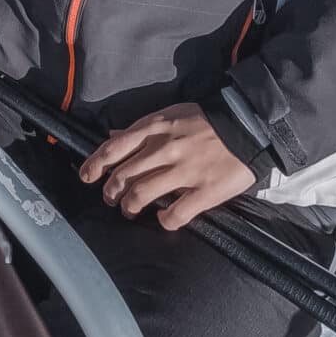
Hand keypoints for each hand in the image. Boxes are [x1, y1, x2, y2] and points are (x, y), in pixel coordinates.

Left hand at [79, 103, 262, 230]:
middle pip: (123, 176)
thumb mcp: (170, 115)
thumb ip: (142, 128)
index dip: (95, 165)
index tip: (87, 177)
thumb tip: (113, 134)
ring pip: (142, 195)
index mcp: (155, 128)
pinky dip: (164, 221)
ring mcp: (184, 171)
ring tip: (131, 211)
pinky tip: (163, 219)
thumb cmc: (206, 121)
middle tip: (112, 199)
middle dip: (111, 192)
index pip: (114, 148)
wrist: (248, 126)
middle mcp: (165, 149)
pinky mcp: (204, 191)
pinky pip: (175, 214)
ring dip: (130, 207)